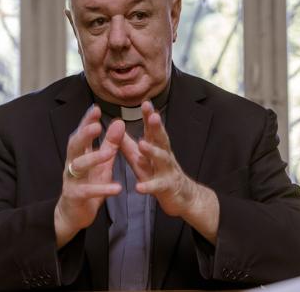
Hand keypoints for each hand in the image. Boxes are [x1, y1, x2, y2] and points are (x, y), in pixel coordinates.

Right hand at [54, 105, 124, 247]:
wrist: (73, 214)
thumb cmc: (89, 183)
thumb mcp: (102, 163)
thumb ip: (110, 144)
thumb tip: (119, 121)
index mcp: (79, 153)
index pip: (81, 133)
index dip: (87, 121)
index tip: (95, 108)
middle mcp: (72, 164)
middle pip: (75, 146)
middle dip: (84, 134)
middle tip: (96, 125)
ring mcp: (71, 180)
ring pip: (79, 167)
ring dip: (94, 159)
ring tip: (110, 153)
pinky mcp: (75, 196)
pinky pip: (88, 191)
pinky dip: (102, 189)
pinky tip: (116, 188)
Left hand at [120, 101, 197, 216]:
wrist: (183, 197)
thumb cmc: (158, 175)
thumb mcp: (141, 160)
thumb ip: (128, 145)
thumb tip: (116, 127)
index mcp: (157, 148)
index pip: (152, 129)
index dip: (149, 116)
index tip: (145, 102)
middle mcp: (164, 156)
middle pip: (161, 139)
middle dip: (156, 127)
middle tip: (153, 114)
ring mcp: (167, 171)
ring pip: (162, 159)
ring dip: (152, 151)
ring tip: (142, 143)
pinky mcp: (166, 188)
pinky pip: (157, 186)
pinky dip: (148, 186)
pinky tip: (139, 187)